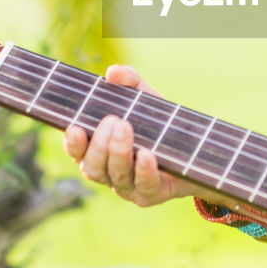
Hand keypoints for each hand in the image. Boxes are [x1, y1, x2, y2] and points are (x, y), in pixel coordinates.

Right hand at [63, 65, 203, 206]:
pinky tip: (147, 155)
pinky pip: (144, 186)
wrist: (194, 149)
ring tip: (125, 128)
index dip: (73, 144)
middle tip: (113, 121)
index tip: (74, 128)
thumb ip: (129, 82)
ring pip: (116, 177)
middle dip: (100, 145)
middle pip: (93, 167)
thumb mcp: (144, 97)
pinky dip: (144, 170)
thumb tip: (113, 72)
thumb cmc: (158, 122)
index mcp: (98, 151)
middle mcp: (108, 172)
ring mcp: (129, 187)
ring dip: (118, 153)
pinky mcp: (151, 194)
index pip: (77, 152)